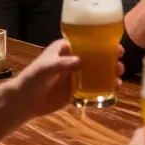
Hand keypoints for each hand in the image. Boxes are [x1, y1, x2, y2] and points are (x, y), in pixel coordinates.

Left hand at [6, 40, 122, 119]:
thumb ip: (62, 64)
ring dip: (110, 73)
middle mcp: (73, 61)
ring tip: (119, 78)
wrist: (24, 101)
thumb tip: (81, 61)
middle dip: (110, 60)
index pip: (87, 42)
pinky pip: (93, 88)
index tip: (116, 47)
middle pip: (96, 57)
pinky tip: (114, 89)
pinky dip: (105, 88)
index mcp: (66, 50)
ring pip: (97, 72)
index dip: (103, 43)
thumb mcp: (46, 68)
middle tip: (120, 64)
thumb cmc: (32, 79)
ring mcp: (76, 76)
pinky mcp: (76, 91)